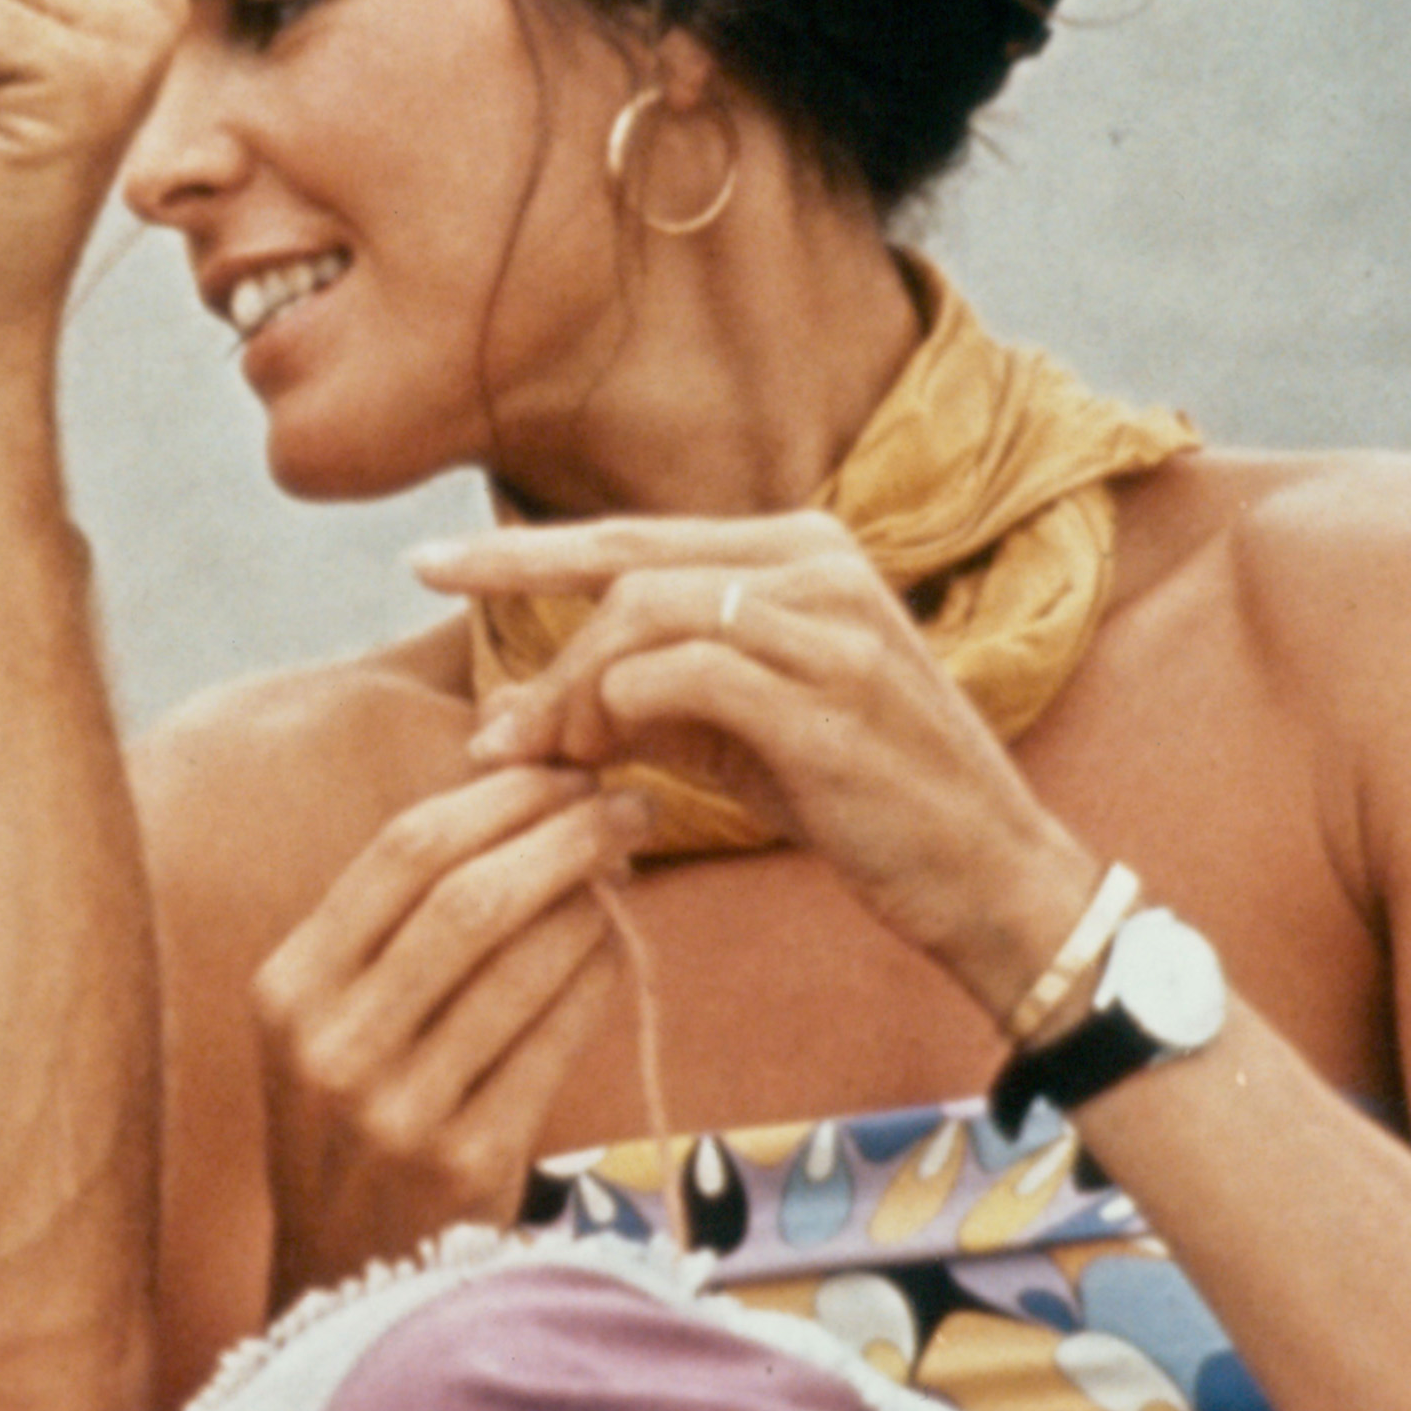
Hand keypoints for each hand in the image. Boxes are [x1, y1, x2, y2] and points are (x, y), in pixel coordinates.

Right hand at [251, 763, 652, 1286]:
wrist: (345, 1283)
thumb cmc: (353, 1121)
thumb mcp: (326, 1018)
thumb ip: (392, 917)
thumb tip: (510, 778)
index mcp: (287, 990)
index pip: (399, 852)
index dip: (498, 797)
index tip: (564, 770)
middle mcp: (330, 1046)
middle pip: (469, 896)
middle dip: (564, 832)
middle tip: (626, 805)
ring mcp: (398, 1109)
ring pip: (525, 959)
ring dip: (594, 898)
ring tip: (624, 870)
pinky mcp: (469, 1162)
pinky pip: (559, 1036)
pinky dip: (601, 974)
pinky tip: (618, 946)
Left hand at [416, 511, 1095, 1014]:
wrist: (986, 875)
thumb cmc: (853, 801)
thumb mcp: (733, 737)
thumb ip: (632, 704)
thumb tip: (505, 711)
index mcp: (797, 552)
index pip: (630, 535)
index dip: (521, 552)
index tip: (425, 562)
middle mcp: (821, 564)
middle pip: (626, 572)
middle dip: (543, 653)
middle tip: (501, 736)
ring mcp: (833, 625)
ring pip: (644, 617)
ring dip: (577, 694)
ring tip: (565, 760)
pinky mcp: (830, 698)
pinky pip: (683, 677)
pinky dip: (621, 715)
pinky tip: (606, 764)